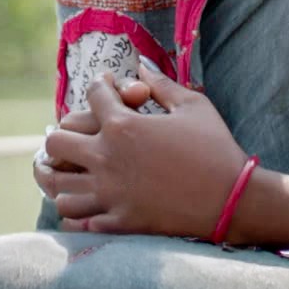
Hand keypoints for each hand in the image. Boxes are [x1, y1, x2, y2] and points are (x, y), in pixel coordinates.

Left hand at [39, 62, 247, 237]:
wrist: (232, 200)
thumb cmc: (216, 148)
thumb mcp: (193, 106)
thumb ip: (162, 84)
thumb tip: (141, 65)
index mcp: (123, 126)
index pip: (92, 95)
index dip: (99, 85)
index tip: (105, 86)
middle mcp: (106, 159)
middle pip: (56, 142)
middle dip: (63, 133)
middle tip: (77, 134)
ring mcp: (109, 194)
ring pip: (58, 186)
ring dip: (62, 176)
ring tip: (72, 172)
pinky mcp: (117, 223)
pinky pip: (76, 221)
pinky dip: (73, 213)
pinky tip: (84, 204)